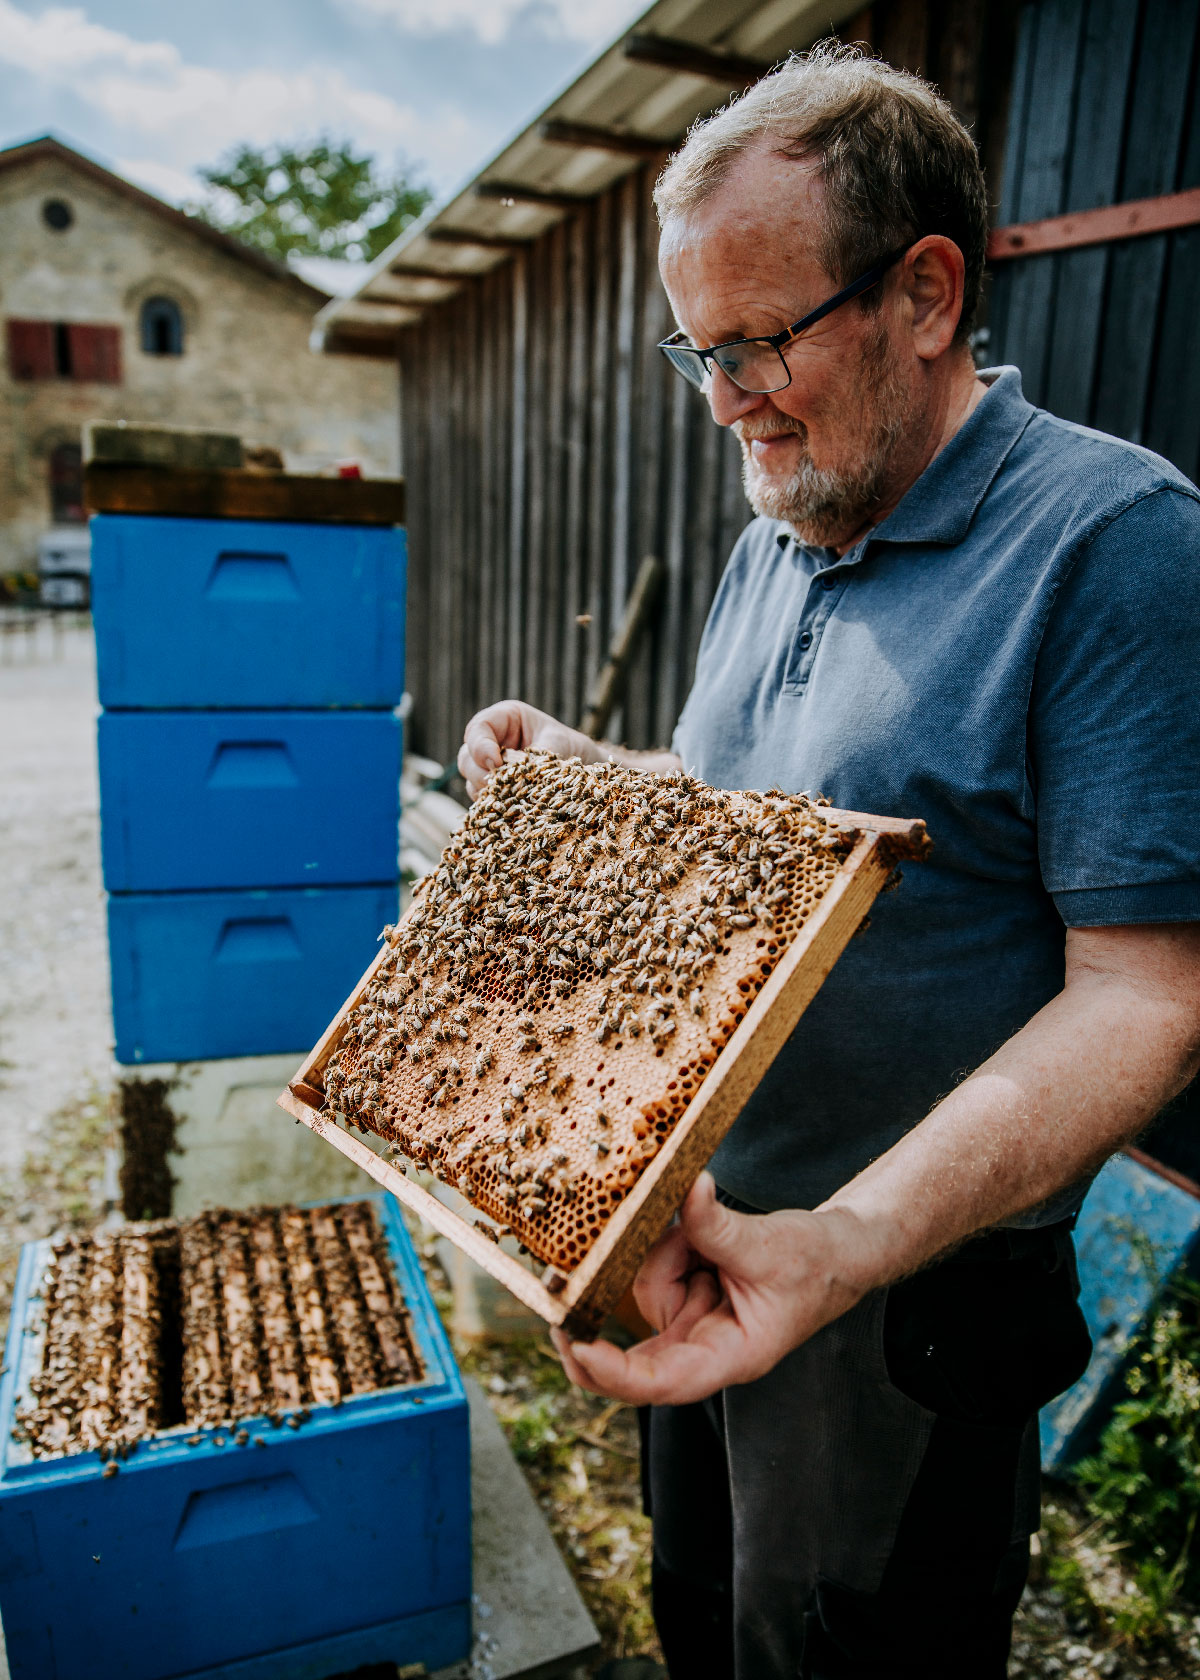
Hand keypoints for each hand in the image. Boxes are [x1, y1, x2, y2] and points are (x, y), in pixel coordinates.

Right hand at [457, 700, 599, 797]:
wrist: (581, 765)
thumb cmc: (569, 745)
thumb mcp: (559, 744)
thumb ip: (538, 756)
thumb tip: (518, 776)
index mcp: (504, 719)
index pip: (478, 728)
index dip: (480, 746)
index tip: (495, 762)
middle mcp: (491, 741)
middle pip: (467, 757)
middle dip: (480, 773)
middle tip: (500, 785)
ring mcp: (488, 766)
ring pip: (471, 780)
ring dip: (487, 791)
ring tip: (509, 798)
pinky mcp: (494, 788)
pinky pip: (482, 798)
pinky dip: (493, 804)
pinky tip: (510, 808)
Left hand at [550, 1174, 881, 1404]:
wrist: (838, 1252)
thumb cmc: (814, 1263)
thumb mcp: (767, 1245)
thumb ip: (719, 1227)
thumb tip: (687, 1190)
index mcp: (729, 1357)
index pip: (660, 1382)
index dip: (614, 1373)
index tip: (578, 1347)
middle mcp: (704, 1347)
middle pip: (633, 1360)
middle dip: (596, 1332)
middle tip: (557, 1305)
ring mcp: (692, 1320)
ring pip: (646, 1290)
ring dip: (665, 1251)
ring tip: (705, 1226)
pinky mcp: (688, 1292)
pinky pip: (657, 1265)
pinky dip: (672, 1242)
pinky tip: (699, 1228)